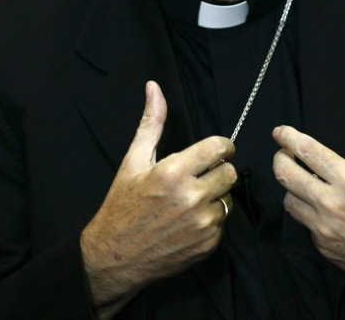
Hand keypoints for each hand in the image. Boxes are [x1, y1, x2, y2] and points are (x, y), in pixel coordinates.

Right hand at [81, 81, 236, 316]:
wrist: (115, 256)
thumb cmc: (122, 205)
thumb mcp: (133, 161)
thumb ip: (151, 124)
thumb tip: (154, 88)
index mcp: (173, 172)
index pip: (219, 148)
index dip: (222, 146)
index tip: (216, 150)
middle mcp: (191, 197)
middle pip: (230, 172)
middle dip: (218, 170)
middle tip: (200, 176)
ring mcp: (202, 223)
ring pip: (228, 198)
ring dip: (215, 196)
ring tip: (190, 200)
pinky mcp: (208, 244)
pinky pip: (222, 223)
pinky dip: (210, 220)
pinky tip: (188, 221)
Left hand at [272, 86, 344, 314]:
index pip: (306, 151)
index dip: (288, 137)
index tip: (280, 131)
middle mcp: (333, 206)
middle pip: (285, 175)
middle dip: (279, 159)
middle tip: (284, 153)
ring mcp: (326, 230)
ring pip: (289, 201)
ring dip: (292, 187)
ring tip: (303, 178)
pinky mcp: (326, 249)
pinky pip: (305, 224)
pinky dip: (309, 212)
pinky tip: (323, 206)